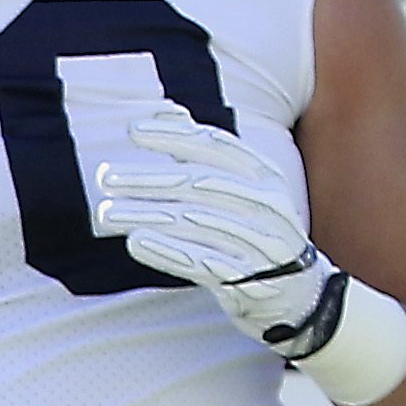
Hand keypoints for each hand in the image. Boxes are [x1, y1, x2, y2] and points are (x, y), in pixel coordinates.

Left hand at [96, 105, 343, 359]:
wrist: (299, 294)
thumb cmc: (257, 232)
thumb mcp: (241, 189)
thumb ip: (205, 155)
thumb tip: (168, 111)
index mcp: (263, 175)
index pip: (214, 146)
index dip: (174, 136)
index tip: (132, 130)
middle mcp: (264, 202)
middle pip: (197, 183)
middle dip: (148, 179)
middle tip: (106, 177)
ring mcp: (258, 241)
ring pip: (193, 222)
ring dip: (146, 215)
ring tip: (105, 214)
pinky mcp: (246, 278)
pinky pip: (201, 261)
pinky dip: (167, 251)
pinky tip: (135, 242)